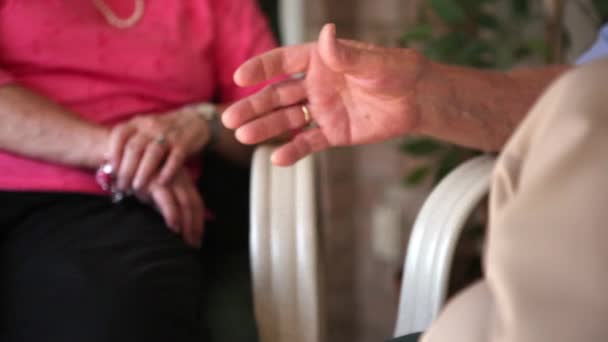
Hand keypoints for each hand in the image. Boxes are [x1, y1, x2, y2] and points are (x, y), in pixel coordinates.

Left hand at [108, 108, 210, 190]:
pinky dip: (167, 172)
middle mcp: (151, 126)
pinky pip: (174, 159)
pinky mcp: (184, 144)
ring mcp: (168, 135)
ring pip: (153, 154)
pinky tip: (160, 183)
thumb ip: (128, 141)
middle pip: (134, 148)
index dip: (113, 153)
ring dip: (144, 173)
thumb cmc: (164, 130)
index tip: (110, 171)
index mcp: (138, 122)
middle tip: (122, 186)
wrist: (194, 120)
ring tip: (138, 188)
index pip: (120, 135)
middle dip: (126, 170)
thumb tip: (105, 160)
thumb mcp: (144, 129)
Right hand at [137, 168, 204, 247]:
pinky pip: (167, 200)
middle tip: (194, 245)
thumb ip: (167, 204)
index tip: (198, 239)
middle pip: (193, 204)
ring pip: (185, 202)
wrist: (120, 159)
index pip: (196, 202)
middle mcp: (179, 178)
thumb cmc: (138, 176)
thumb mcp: (156, 191)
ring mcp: (168, 178)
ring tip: (186, 241)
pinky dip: (172, 214)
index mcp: (183, 179)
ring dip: (187, 224)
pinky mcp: (154, 181)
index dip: (199, 222)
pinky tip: (174, 227)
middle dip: (195, 226)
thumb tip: (176, 226)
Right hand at [223, 23, 428, 165]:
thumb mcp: (372, 63)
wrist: (417, 100)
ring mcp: (322, 110)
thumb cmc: (397, 71)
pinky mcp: (334, 133)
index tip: (239, 77)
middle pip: (277, 95)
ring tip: (243, 137)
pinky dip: (294, 151)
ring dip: (265, 128)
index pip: (282, 62)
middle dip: (253, 106)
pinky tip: (277, 159)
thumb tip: (326, 34)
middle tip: (230, 119)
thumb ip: (345, 55)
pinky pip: (309, 143)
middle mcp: (315, 85)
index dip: (260, 69)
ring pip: (287, 120)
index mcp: (319, 61)